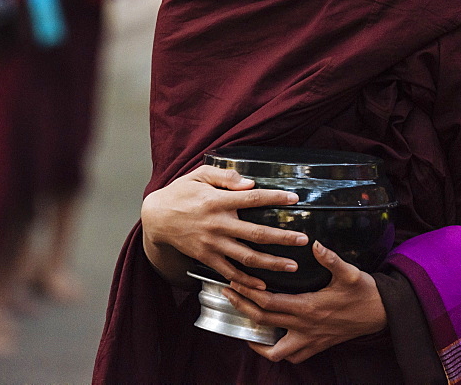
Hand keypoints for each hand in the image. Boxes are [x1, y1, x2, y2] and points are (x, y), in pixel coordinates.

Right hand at [141, 165, 309, 288]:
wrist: (156, 218)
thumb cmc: (181, 192)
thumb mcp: (199, 175)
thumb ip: (226, 177)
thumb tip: (250, 183)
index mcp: (218, 201)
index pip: (252, 199)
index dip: (275, 198)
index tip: (295, 198)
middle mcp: (218, 224)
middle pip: (256, 233)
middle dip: (282, 238)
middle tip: (303, 240)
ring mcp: (212, 244)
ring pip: (247, 257)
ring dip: (272, 263)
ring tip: (292, 266)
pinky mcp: (206, 258)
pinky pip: (230, 272)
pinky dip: (247, 281)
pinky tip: (263, 285)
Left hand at [224, 241, 386, 363]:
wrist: (382, 314)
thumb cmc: (365, 292)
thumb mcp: (350, 273)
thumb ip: (331, 259)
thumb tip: (315, 243)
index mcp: (309, 307)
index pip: (270, 302)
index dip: (248, 293)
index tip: (234, 281)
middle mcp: (306, 327)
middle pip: (264, 320)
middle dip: (242, 306)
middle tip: (228, 293)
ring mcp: (310, 340)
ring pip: (274, 350)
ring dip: (255, 338)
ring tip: (243, 321)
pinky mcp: (316, 347)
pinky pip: (290, 357)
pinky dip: (275, 352)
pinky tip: (268, 339)